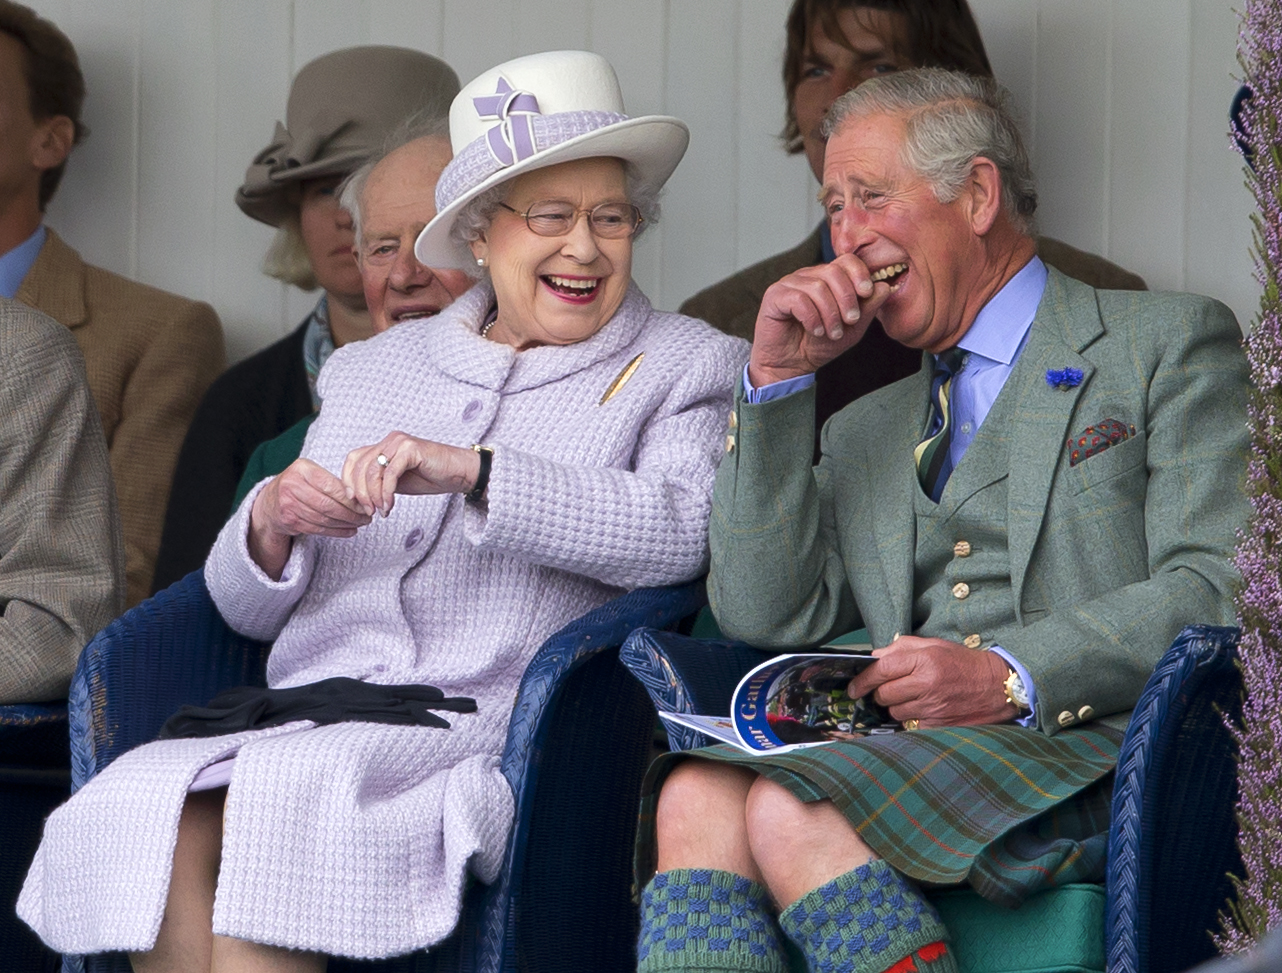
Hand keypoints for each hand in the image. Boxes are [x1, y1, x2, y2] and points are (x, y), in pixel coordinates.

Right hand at [249, 458, 372, 578]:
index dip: (350, 498)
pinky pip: (318, 529)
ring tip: (361, 523)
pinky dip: (337, 531)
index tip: (365, 504)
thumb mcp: (312, 473)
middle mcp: (292, 486)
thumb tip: (361, 496)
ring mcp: (288, 505)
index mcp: (302, 469)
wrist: (271, 501)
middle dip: (351, 513)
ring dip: (346, 523)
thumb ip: (332, 481)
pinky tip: (350, 530)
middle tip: (367, 517)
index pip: (330, 486)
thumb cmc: (300, 484)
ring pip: (324, 519)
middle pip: (328, 504)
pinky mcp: (290, 521)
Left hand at [341, 432, 480, 516]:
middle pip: (360, 466)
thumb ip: (378, 483)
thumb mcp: (396, 481)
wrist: (459, 473)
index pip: (353, 459)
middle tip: (368, 512)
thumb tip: (357, 497)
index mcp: (383, 446)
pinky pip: (390, 473)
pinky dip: (387, 492)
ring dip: (373, 495)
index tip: (352, 501)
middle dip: (360, 493)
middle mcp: (389, 441)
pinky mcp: (411, 449)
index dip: (348, 481)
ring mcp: (400, 443)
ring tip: (381, 511)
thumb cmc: (431, 477)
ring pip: (372, 470)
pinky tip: (389, 506)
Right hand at [748, 253, 892, 386]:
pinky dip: (812, 317)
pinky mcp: (774, 297)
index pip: (846, 261)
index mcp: (827, 278)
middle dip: (847, 298)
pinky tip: (815, 330)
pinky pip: (798, 299)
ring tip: (832, 332)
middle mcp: (808, 276)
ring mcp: (789, 284)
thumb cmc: (819, 345)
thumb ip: (868, 308)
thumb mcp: (852, 329)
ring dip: (830, 313)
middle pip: (833, 272)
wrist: (792, 365)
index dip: (860, 274)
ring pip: (817, 287)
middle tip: (850, 321)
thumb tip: (884, 286)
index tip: (867, 293)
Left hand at [846, 636, 1017, 728]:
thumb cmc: (963, 663)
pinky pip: (910, 725)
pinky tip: (923, 709)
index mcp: (925, 660)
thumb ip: (902, 647)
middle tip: (890, 689)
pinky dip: (911, 718)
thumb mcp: (934, 645)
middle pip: (884, 694)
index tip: (853, 687)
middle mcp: (927, 684)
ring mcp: (933, 707)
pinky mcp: (939, 725)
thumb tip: (875, 656)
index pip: (881, 669)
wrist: (997, 686)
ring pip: (894, 712)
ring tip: (912, 697)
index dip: (863, 679)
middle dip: (881, 693)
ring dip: (896, 706)